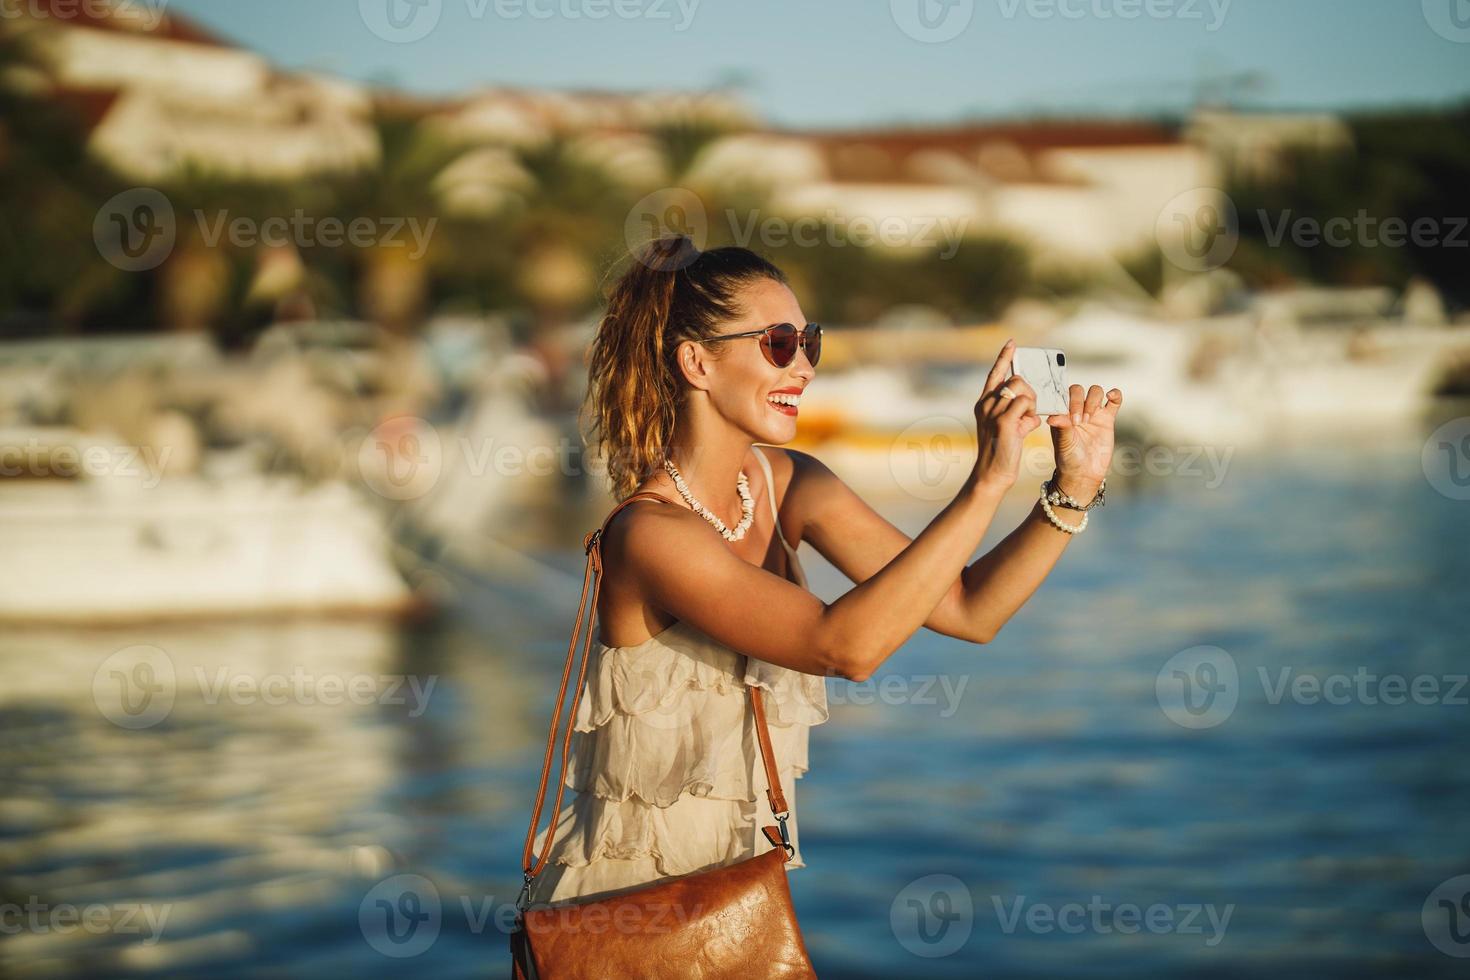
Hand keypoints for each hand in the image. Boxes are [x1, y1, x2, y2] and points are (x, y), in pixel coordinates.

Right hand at [971, 340, 1040, 492]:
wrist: (992, 473)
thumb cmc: (1001, 451)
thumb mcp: (1008, 427)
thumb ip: (1017, 414)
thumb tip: (1032, 409)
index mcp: (984, 403)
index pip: (995, 374)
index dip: (1004, 357)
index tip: (1012, 344)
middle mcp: (986, 404)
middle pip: (1016, 380)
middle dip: (1029, 392)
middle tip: (1029, 411)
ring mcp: (993, 412)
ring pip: (1022, 389)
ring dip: (1031, 404)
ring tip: (1025, 421)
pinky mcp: (1003, 422)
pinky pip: (1026, 403)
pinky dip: (1032, 414)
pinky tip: (1027, 427)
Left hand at [1046, 383, 1121, 490]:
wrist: (1084, 473)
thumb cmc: (1069, 459)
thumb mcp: (1064, 443)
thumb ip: (1061, 427)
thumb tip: (1052, 417)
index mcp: (1062, 413)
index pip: (1063, 394)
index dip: (1066, 401)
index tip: (1070, 419)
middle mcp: (1076, 410)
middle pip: (1079, 390)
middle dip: (1079, 402)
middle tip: (1079, 422)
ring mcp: (1093, 413)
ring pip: (1095, 392)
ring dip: (1092, 401)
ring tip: (1089, 419)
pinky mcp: (1108, 419)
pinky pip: (1114, 401)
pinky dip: (1115, 394)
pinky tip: (1111, 396)